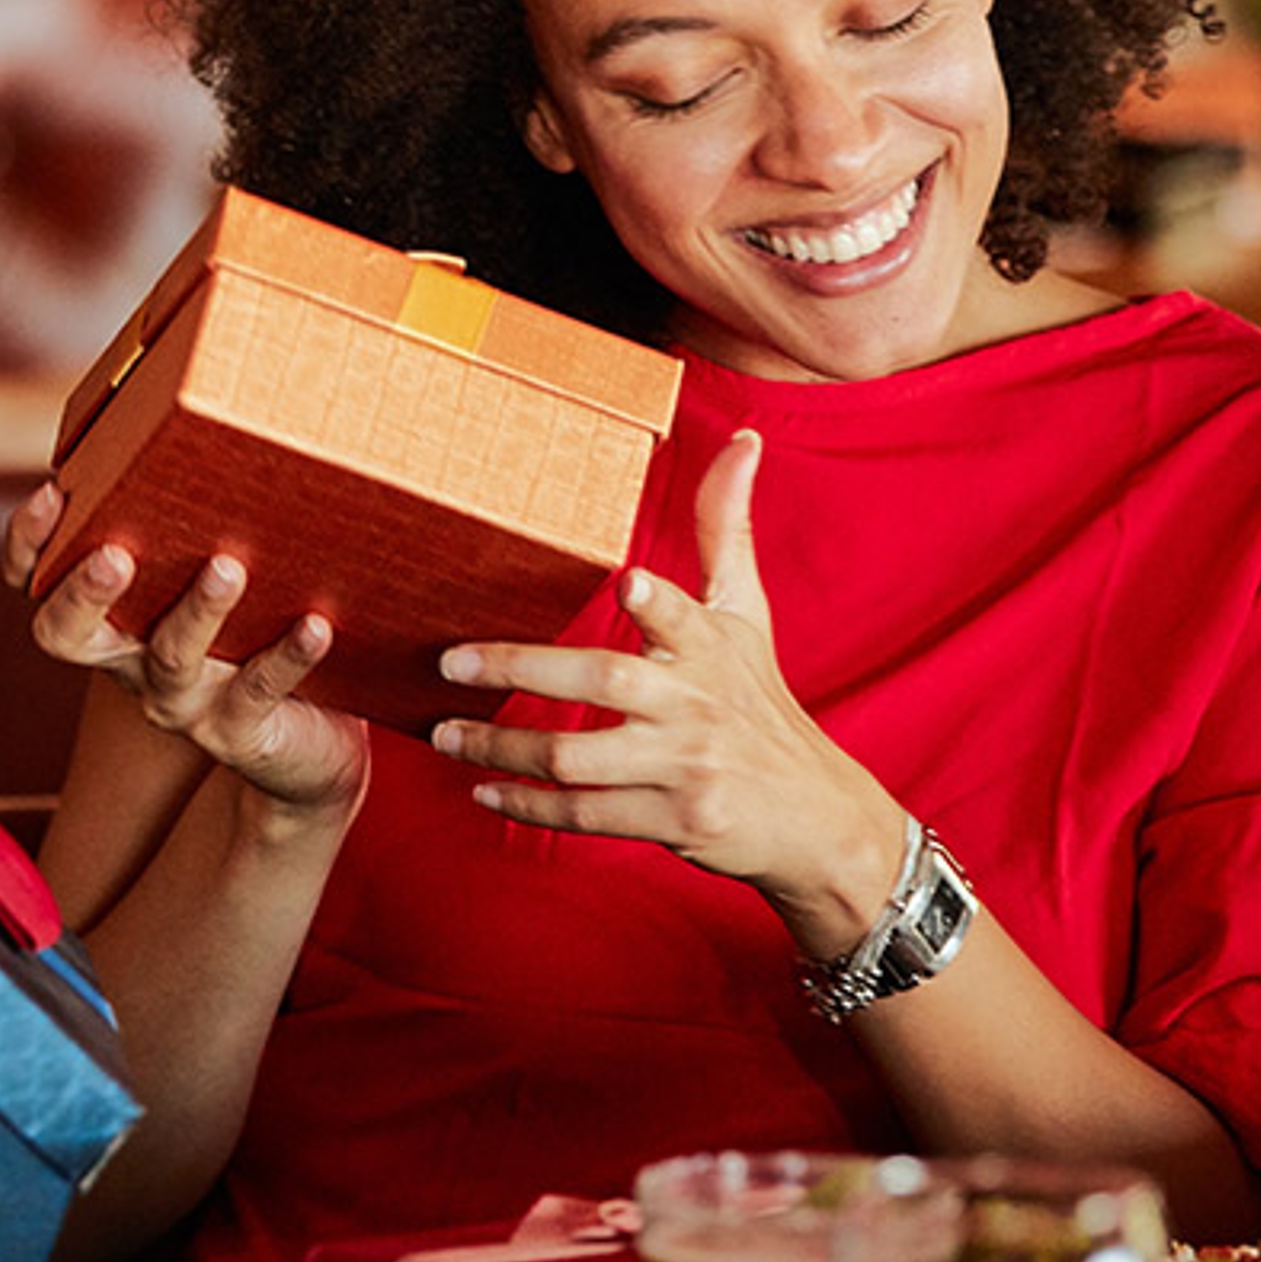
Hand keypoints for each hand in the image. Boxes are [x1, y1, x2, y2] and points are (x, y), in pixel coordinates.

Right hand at [2, 480, 366, 821]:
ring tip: (227, 567)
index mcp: (112, 618)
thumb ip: (204, 519)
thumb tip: (232, 401)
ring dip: (197, 610)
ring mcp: (183, 702)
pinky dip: (285, 657)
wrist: (306, 745)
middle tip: (113, 555)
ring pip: (170, 657)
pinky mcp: (240, 732)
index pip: (39, 584)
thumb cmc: (258, 631)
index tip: (51, 493)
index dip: (30, 545)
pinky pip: (257, 693)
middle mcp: (130, 661)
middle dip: (83, 593)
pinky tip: (314, 625)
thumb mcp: (219, 573)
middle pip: (68, 635)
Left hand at [426, 432, 899, 936]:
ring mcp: (686, 767)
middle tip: (450, 663)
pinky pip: (585, 816)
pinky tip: (486, 790)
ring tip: (446, 736)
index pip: (687, 616)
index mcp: (711, 647)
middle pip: (605, 680)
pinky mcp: (675, 822)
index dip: (659, 603)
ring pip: (577, 757)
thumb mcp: (747, 615)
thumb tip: (742, 440)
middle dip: (520, 670)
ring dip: (502, 748)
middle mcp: (698, 704)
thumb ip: (726, 530)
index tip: (630, 585)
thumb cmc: (761, 701)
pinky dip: (529, 806)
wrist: (815, 816)